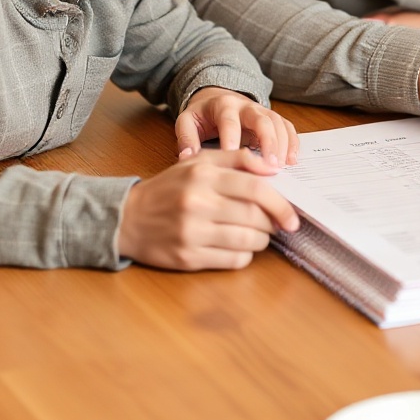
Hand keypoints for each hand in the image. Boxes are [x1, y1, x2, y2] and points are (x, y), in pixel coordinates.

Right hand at [116, 149, 298, 269]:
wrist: (127, 219)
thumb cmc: (169, 188)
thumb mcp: (198, 163)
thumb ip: (236, 159)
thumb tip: (273, 167)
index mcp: (203, 175)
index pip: (255, 189)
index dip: (280, 204)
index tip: (292, 215)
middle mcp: (198, 203)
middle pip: (255, 217)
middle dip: (273, 224)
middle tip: (276, 224)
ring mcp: (192, 233)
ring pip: (247, 242)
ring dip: (261, 241)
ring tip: (258, 235)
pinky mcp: (187, 258)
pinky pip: (232, 261)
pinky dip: (244, 255)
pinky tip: (238, 247)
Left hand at [174, 86, 296, 167]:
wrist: (215, 98)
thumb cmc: (201, 115)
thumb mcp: (187, 121)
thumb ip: (186, 138)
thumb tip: (187, 158)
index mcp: (223, 105)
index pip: (230, 121)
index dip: (232, 140)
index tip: (233, 160)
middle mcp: (246, 105)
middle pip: (262, 119)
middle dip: (268, 142)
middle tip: (270, 166)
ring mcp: (262, 110)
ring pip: (277, 123)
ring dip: (282, 144)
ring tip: (282, 167)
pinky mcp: (271, 118)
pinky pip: (286, 126)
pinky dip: (292, 142)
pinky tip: (292, 160)